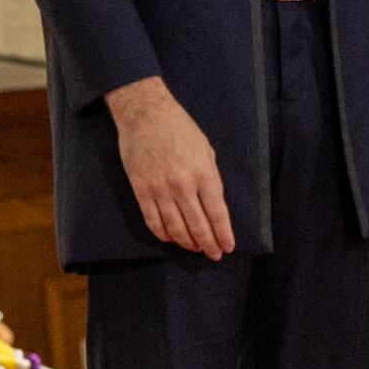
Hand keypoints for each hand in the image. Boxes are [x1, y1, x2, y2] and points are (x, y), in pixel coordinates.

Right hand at [104, 77, 232, 258]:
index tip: (228, 247)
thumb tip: (213, 206)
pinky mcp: (141, 190)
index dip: (223, 234)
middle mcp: (183, 185)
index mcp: (203, 173)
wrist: (146, 114)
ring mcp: (160, 189)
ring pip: (175, 228)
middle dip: (208, 244)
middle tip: (214, 254)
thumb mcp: (206, 149)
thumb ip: (210, 177)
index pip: (217, 213)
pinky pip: (153, 221)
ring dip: (187, 242)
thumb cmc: (180, 129)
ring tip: (195, 248)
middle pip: (198, 225)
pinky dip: (163, 234)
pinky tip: (172, 239)